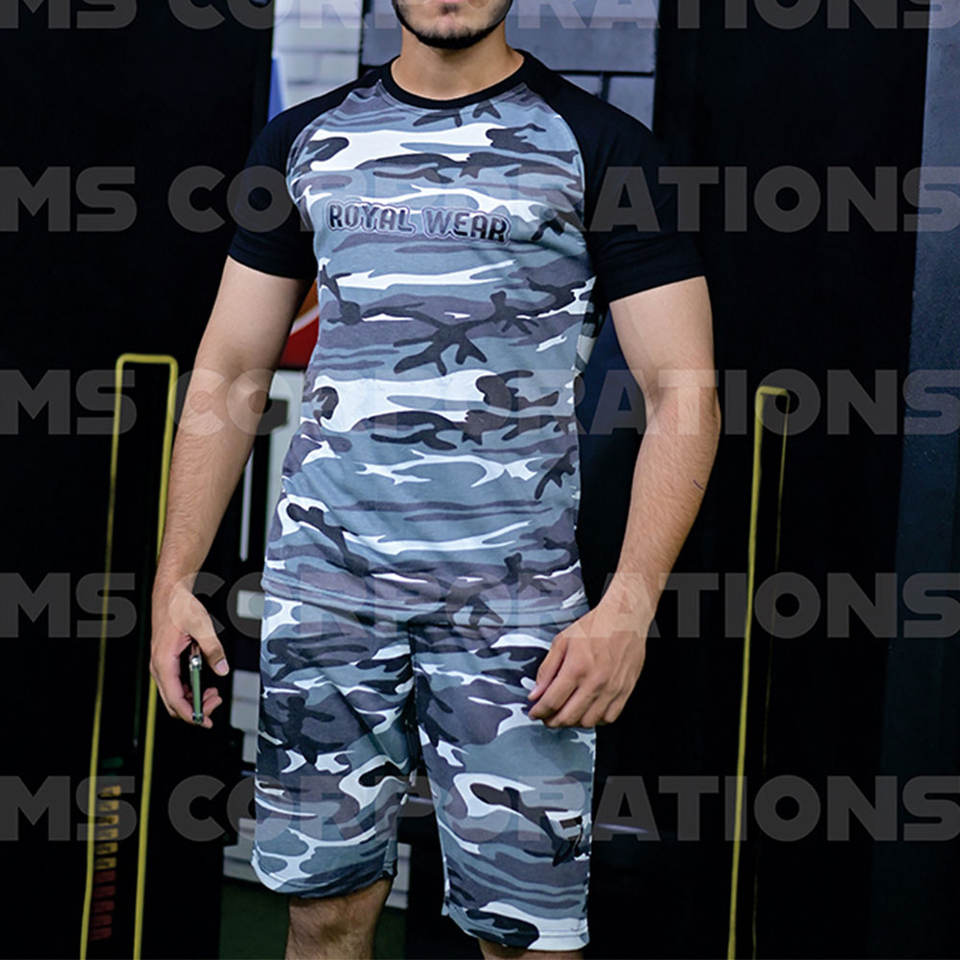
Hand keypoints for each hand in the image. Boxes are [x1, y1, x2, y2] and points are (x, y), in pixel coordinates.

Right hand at [150, 578, 227, 728]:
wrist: (170, 593)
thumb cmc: (180, 607)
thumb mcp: (202, 626)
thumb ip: (213, 648)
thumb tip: (222, 668)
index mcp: (163, 661)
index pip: (175, 699)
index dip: (190, 713)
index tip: (204, 721)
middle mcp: (158, 667)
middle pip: (173, 701)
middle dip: (195, 708)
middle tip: (216, 701)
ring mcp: (161, 665)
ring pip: (174, 695)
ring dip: (194, 699)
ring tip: (214, 694)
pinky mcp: (166, 662)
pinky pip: (175, 684)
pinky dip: (190, 689)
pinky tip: (205, 685)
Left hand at [526, 593, 650, 728]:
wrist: (625, 619)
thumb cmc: (595, 627)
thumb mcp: (562, 641)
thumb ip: (547, 669)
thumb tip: (536, 692)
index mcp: (576, 668)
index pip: (552, 701)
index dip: (539, 712)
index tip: (535, 712)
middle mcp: (595, 682)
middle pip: (568, 717)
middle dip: (552, 721)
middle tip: (547, 716)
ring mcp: (612, 689)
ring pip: (588, 722)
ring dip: (573, 722)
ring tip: (566, 713)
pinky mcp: (625, 691)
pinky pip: (608, 718)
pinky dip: (595, 720)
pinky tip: (587, 710)